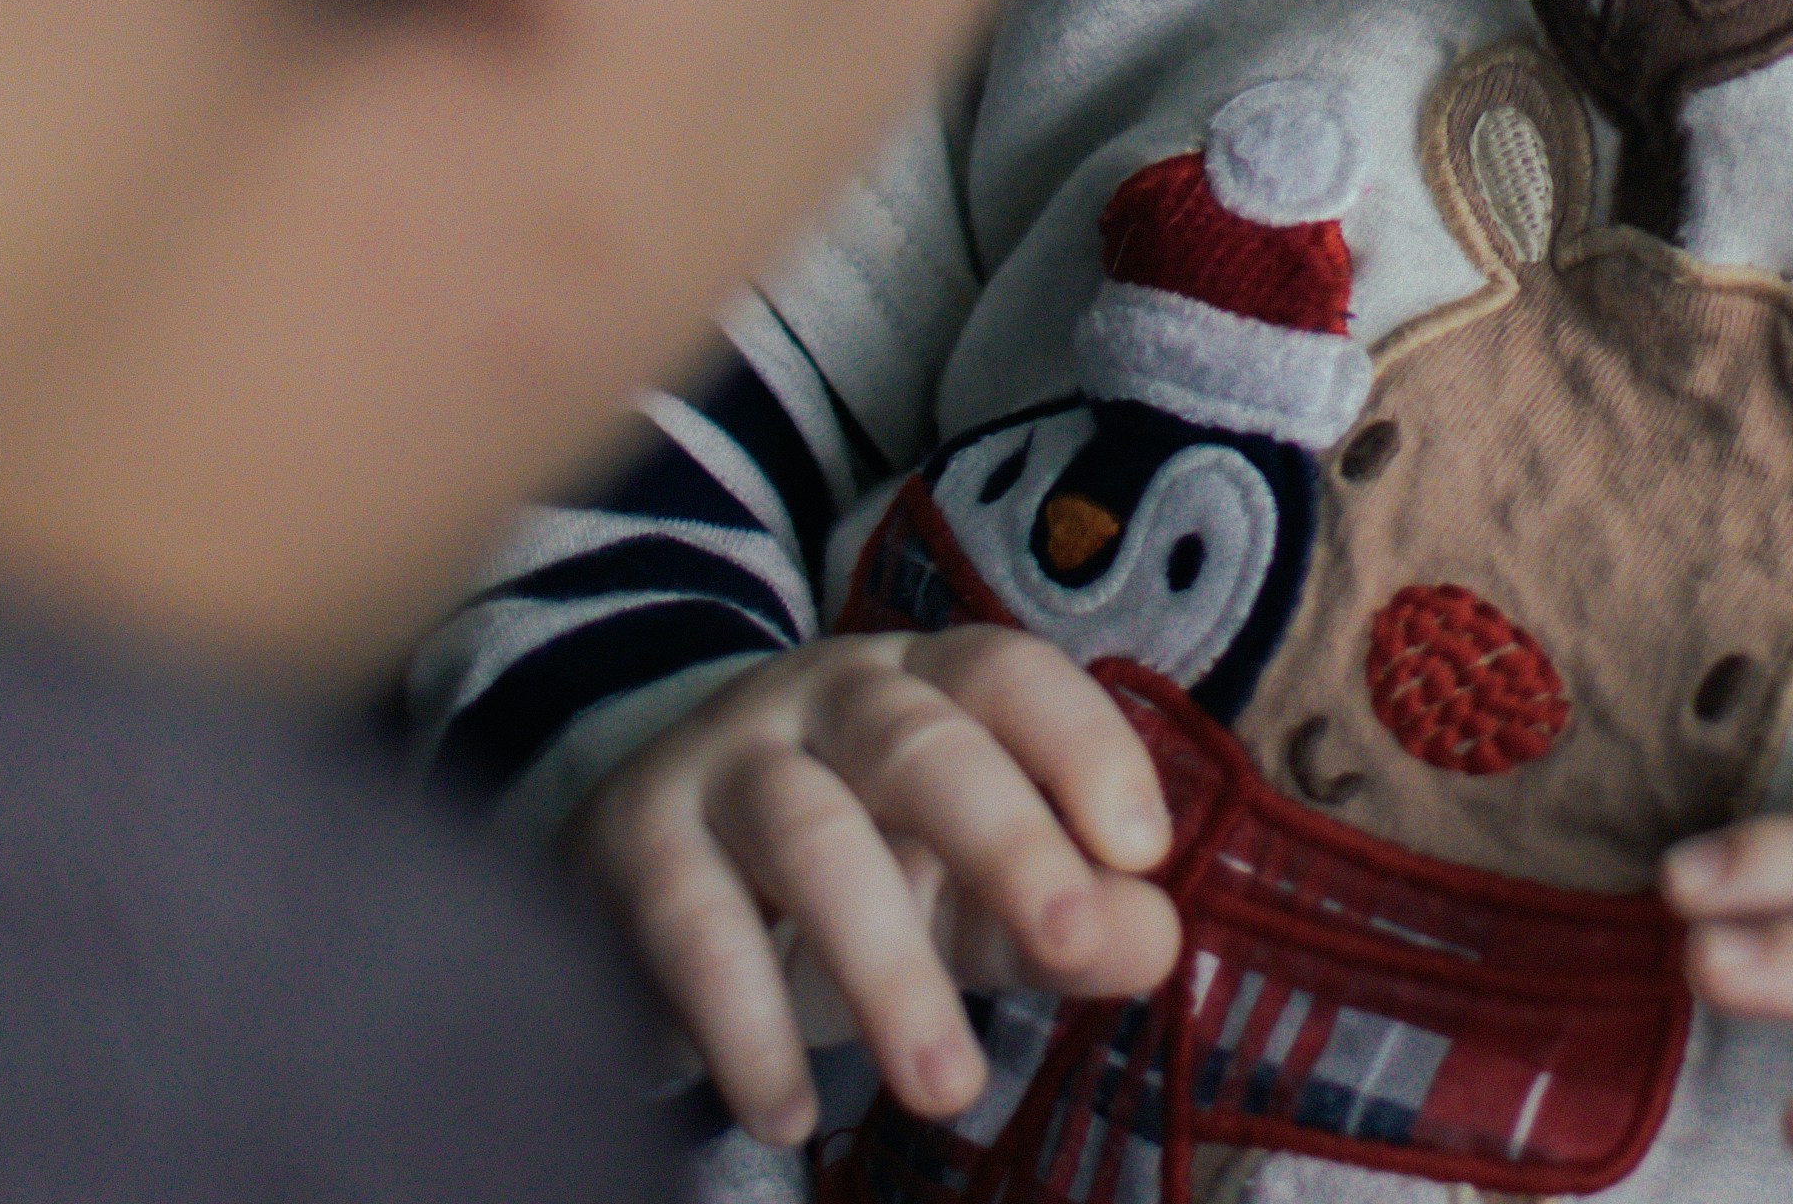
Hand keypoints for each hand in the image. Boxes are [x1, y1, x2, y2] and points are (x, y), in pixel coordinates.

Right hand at [577, 630, 1184, 1150]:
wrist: (640, 864)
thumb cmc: (848, 870)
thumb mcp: (962, 894)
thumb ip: (1054, 920)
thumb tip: (1158, 943)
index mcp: (926, 685)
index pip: (1010, 676)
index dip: (1084, 744)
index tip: (1143, 848)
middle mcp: (825, 696)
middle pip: (920, 745)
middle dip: (1005, 842)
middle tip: (1068, 944)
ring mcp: (722, 758)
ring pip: (810, 835)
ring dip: (887, 968)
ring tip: (947, 1090)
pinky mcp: (633, 840)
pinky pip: (692, 927)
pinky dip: (745, 1026)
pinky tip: (787, 1115)